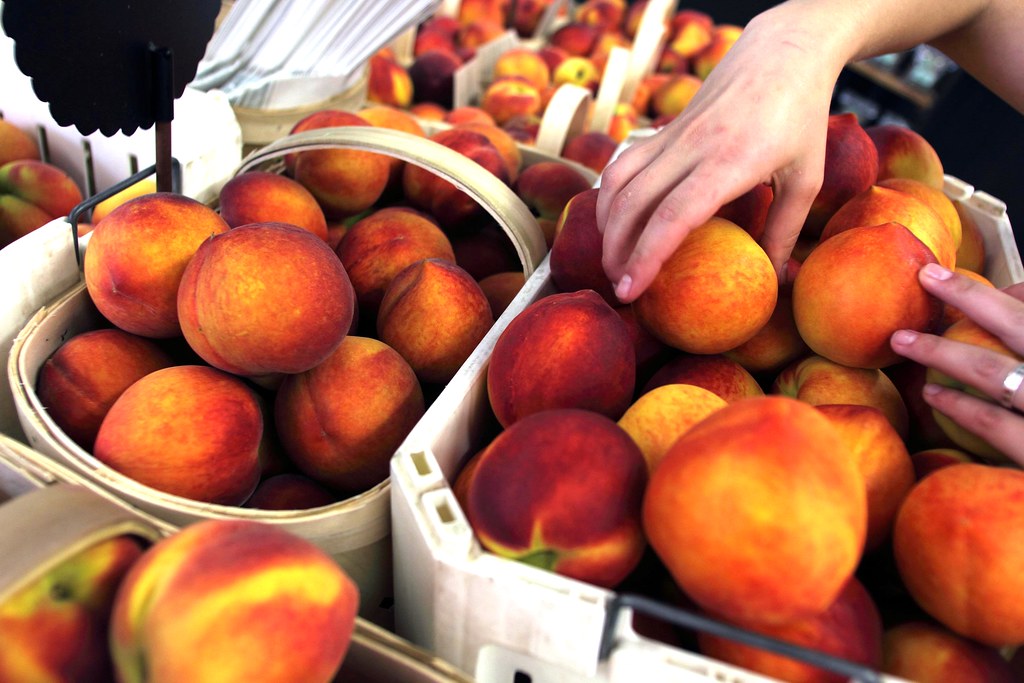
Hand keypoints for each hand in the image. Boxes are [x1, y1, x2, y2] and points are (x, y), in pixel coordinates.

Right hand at [595, 8, 843, 302]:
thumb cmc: (801, 117)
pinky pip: (622, 165)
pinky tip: (613, 222)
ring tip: (612, 260)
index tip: (631, 290)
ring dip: (606, 226)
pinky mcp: (663, 130)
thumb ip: (786, 232)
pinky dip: (608, 196)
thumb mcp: (807, 178)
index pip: (673, 216)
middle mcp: (691, 147)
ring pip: (618, 183)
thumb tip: (777, 283)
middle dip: (616, 252)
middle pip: (633, 205)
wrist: (781, 52)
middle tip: (619, 288)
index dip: (646, 257)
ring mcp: (672, 136)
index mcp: (729, 163)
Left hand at [890, 263, 1023, 465]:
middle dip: (970, 295)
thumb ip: (1023, 341)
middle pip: (1021, 326)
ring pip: (995, 373)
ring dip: (944, 352)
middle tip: (926, 275)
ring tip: (904, 341)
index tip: (954, 279)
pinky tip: (932, 395)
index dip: (1003, 293)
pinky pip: (996, 426)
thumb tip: (1012, 299)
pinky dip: (961, 406)